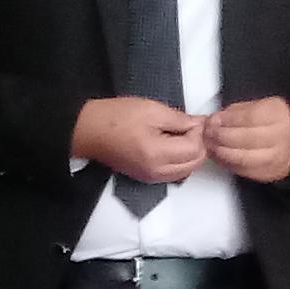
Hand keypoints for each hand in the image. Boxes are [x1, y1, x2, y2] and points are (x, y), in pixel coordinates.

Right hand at [74, 98, 205, 185]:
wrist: (89, 131)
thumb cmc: (116, 117)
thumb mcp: (151, 110)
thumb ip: (180, 119)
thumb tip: (200, 124)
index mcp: (158, 154)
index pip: (195, 149)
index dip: (198, 132)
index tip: (191, 119)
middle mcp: (157, 172)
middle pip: (195, 163)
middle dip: (198, 144)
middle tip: (189, 126)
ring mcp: (152, 178)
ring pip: (187, 170)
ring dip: (191, 154)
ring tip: (181, 134)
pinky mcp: (147, 178)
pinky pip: (175, 173)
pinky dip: (181, 161)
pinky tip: (173, 145)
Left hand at [203, 97, 289, 184]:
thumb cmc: (273, 124)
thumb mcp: (258, 107)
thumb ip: (237, 111)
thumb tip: (217, 119)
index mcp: (278, 115)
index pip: (249, 117)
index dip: (227, 120)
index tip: (213, 120)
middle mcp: (281, 136)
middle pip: (245, 138)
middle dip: (221, 136)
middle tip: (208, 133)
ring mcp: (276, 157)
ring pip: (243, 157)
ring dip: (221, 151)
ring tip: (211, 145)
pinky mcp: (268, 173)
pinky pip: (243, 170)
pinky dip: (226, 163)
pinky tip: (219, 156)